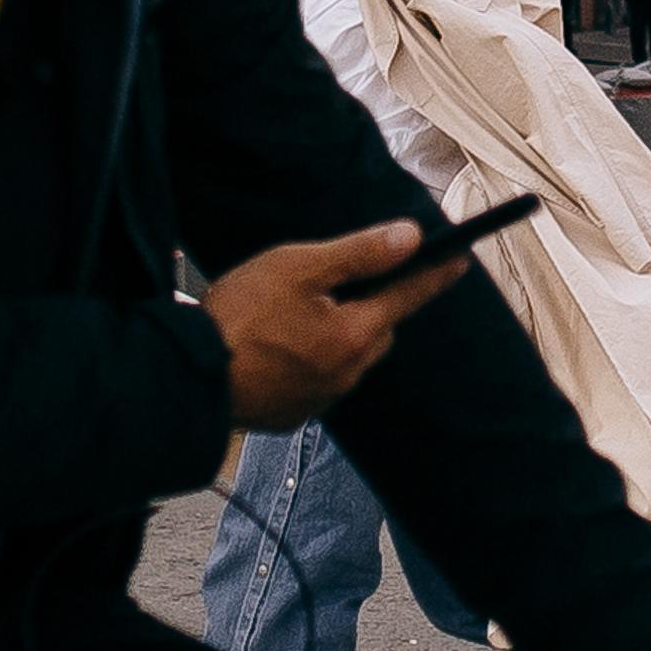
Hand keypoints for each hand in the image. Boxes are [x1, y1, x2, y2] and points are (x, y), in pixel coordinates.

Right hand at [202, 221, 468, 430]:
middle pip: (376, 326)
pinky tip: (273, 343)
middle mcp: (348, 372)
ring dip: (335, 331)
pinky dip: (308, 357)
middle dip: (369, 302)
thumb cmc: (240, 317)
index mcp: (355, 334)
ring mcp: (320, 398)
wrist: (190, 379)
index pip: (409, 295)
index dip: (434, 273)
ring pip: (347, 353)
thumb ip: (360, 253)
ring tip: (289, 311)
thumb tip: (410, 238)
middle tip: (330, 279)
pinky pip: (317, 376)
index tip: (460, 258)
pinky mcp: (293, 412)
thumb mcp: (300, 267)